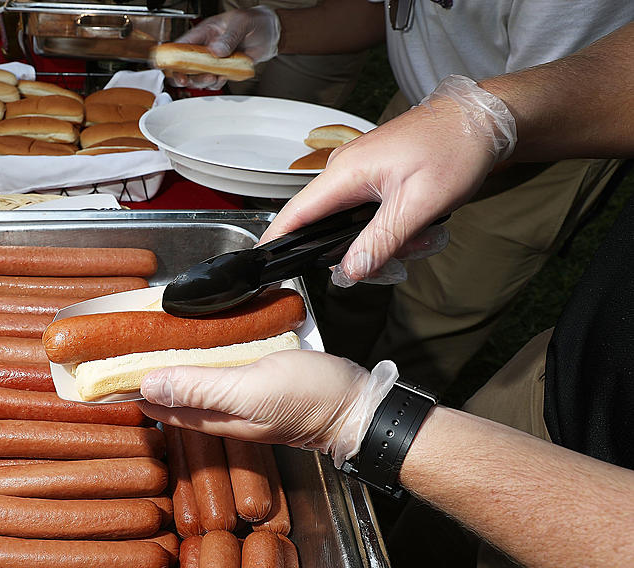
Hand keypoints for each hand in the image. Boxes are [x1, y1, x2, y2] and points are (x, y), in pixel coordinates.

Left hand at [139, 350, 397, 465]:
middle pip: (168, 390)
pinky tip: (199, 339)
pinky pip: (216, 368)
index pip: (154, 402)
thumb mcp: (250, 389)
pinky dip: (199, 355)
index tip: (98, 367)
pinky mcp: (256, 380)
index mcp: (212, 416)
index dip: (126, 386)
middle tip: (115, 343)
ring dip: (168, 361)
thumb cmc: (310, 400)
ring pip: (191, 378)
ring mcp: (238, 396)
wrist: (359, 406)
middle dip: (140, 372)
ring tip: (146, 336)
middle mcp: (219, 410)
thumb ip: (200, 388)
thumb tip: (149, 383)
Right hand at [166, 7, 279, 89]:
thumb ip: (228, 37)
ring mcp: (214, 61)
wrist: (270, 33)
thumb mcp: (241, 24)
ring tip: (213, 76)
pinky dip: (218, 83)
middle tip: (187, 80)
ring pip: (199, 77)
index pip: (182, 46)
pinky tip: (224, 77)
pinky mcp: (224, 71)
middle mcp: (206, 49)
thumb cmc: (254, 21)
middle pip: (185, 66)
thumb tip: (216, 51)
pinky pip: (215, 82)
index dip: (172, 57)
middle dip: (184, 76)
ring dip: (202, 81)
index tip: (169, 67)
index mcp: (204, 33)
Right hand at [262, 75, 516, 285]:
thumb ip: (381, 240)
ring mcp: (357, 170)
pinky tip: (417, 224)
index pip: (296, 213)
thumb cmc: (454, 150)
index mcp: (346, 172)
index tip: (263, 268)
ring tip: (422, 234)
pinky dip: (389, 226)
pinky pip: (365, 211)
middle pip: (325, 225)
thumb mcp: (420, 204)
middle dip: (357, 249)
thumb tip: (349, 272)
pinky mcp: (372, 174)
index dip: (276, 241)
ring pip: (349, 222)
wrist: (481, 119)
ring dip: (382, 238)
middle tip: (403, 252)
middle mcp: (343, 169)